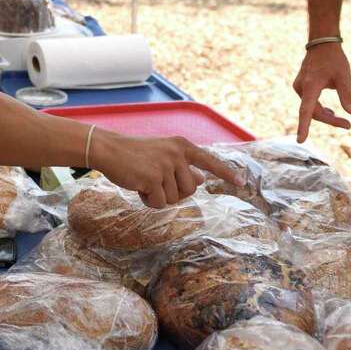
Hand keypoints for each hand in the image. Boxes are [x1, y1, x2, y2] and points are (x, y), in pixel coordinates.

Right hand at [91, 132, 241, 207]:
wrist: (109, 149)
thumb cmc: (135, 154)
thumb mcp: (163, 155)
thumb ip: (182, 166)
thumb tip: (202, 180)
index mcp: (182, 145)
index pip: (209, 161)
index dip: (225, 173)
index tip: (241, 182)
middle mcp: (177, 153)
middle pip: (190, 189)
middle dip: (174, 192)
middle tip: (155, 181)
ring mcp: (166, 165)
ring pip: (174, 198)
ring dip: (159, 196)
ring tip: (144, 181)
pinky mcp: (153, 177)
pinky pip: (159, 203)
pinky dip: (148, 201)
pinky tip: (138, 187)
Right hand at [292, 42, 350, 142]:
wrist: (322, 43)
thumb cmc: (333, 59)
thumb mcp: (344, 77)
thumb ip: (347, 96)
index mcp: (310, 86)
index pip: (306, 111)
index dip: (304, 126)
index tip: (301, 140)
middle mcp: (301, 87)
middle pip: (313, 112)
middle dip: (330, 120)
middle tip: (348, 125)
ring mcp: (299, 86)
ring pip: (310, 107)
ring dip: (324, 114)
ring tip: (340, 119)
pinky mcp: (301, 85)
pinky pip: (308, 101)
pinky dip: (319, 108)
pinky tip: (329, 111)